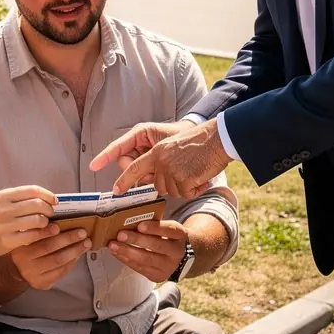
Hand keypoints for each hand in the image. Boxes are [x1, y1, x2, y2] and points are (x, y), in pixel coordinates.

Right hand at [0, 185, 57, 257]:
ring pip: (37, 220)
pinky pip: (33, 235)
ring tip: (46, 223)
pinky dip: (43, 233)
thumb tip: (50, 199)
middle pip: (37, 204)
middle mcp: (3, 209)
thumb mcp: (4, 203)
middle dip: (49, 209)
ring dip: (46, 222)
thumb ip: (23, 199)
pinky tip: (44, 233)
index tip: (55, 201)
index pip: (32, 190)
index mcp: (4, 196)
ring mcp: (5, 226)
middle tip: (52, 213)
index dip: (48, 194)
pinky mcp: (8, 241)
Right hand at [10, 228, 92, 289]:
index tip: (59, 226)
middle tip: (82, 233)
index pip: (35, 237)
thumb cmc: (26, 248)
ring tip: (86, 243)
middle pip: (50, 248)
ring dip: (75, 251)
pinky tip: (78, 255)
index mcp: (20, 247)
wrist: (18, 270)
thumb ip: (37, 229)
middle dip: (68, 239)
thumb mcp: (26, 237)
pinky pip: (60, 272)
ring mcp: (34, 275)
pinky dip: (71, 263)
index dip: (47, 231)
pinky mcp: (42, 284)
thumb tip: (59, 219)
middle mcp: (24, 262)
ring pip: (58, 261)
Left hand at [90, 118, 227, 197]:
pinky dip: (195, 189)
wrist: (217, 140)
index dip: (124, 180)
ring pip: (172, 191)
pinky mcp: (183, 180)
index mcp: (157, 151)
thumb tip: (157, 181)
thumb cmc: (200, 144)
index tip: (116, 190)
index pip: (134, 168)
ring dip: (184, 187)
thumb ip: (162, 161)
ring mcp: (171, 171)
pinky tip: (201, 177)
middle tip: (186, 174)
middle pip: (157, 185)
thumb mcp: (174, 148)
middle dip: (171, 185)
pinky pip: (186, 194)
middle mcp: (160, 161)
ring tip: (195, 172)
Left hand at [108, 219, 186, 281]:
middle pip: (157, 246)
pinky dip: (126, 260)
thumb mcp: (167, 228)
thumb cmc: (168, 238)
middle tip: (120, 234)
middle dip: (136, 240)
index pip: (169, 230)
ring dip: (127, 252)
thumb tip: (129, 218)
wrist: (180, 259)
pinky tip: (117, 253)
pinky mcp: (158, 276)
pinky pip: (140, 268)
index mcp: (180, 235)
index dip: (154, 228)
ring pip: (146, 259)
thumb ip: (154, 224)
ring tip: (113, 245)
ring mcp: (168, 267)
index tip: (140, 225)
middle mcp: (177, 252)